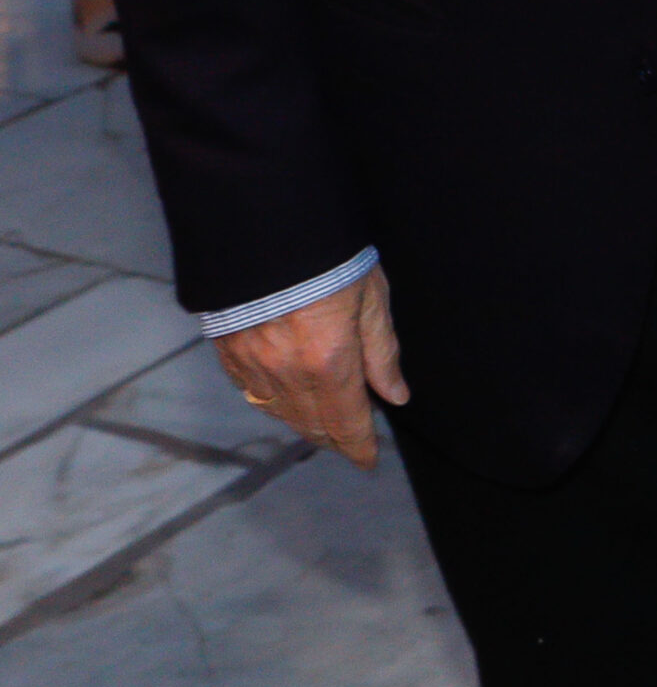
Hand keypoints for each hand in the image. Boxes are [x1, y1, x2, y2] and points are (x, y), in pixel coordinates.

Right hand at [212, 265, 407, 466]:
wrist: (265, 227)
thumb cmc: (327, 255)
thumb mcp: (371, 296)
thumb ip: (382, 351)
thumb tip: (395, 394)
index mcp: (329, 362)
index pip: (347, 422)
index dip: (359, 446)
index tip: (368, 459)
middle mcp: (288, 374)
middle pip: (314, 424)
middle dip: (335, 437)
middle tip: (350, 441)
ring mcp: (254, 367)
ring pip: (282, 415)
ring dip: (306, 423)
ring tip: (324, 422)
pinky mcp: (230, 354)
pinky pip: (254, 395)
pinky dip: (274, 403)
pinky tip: (287, 398)